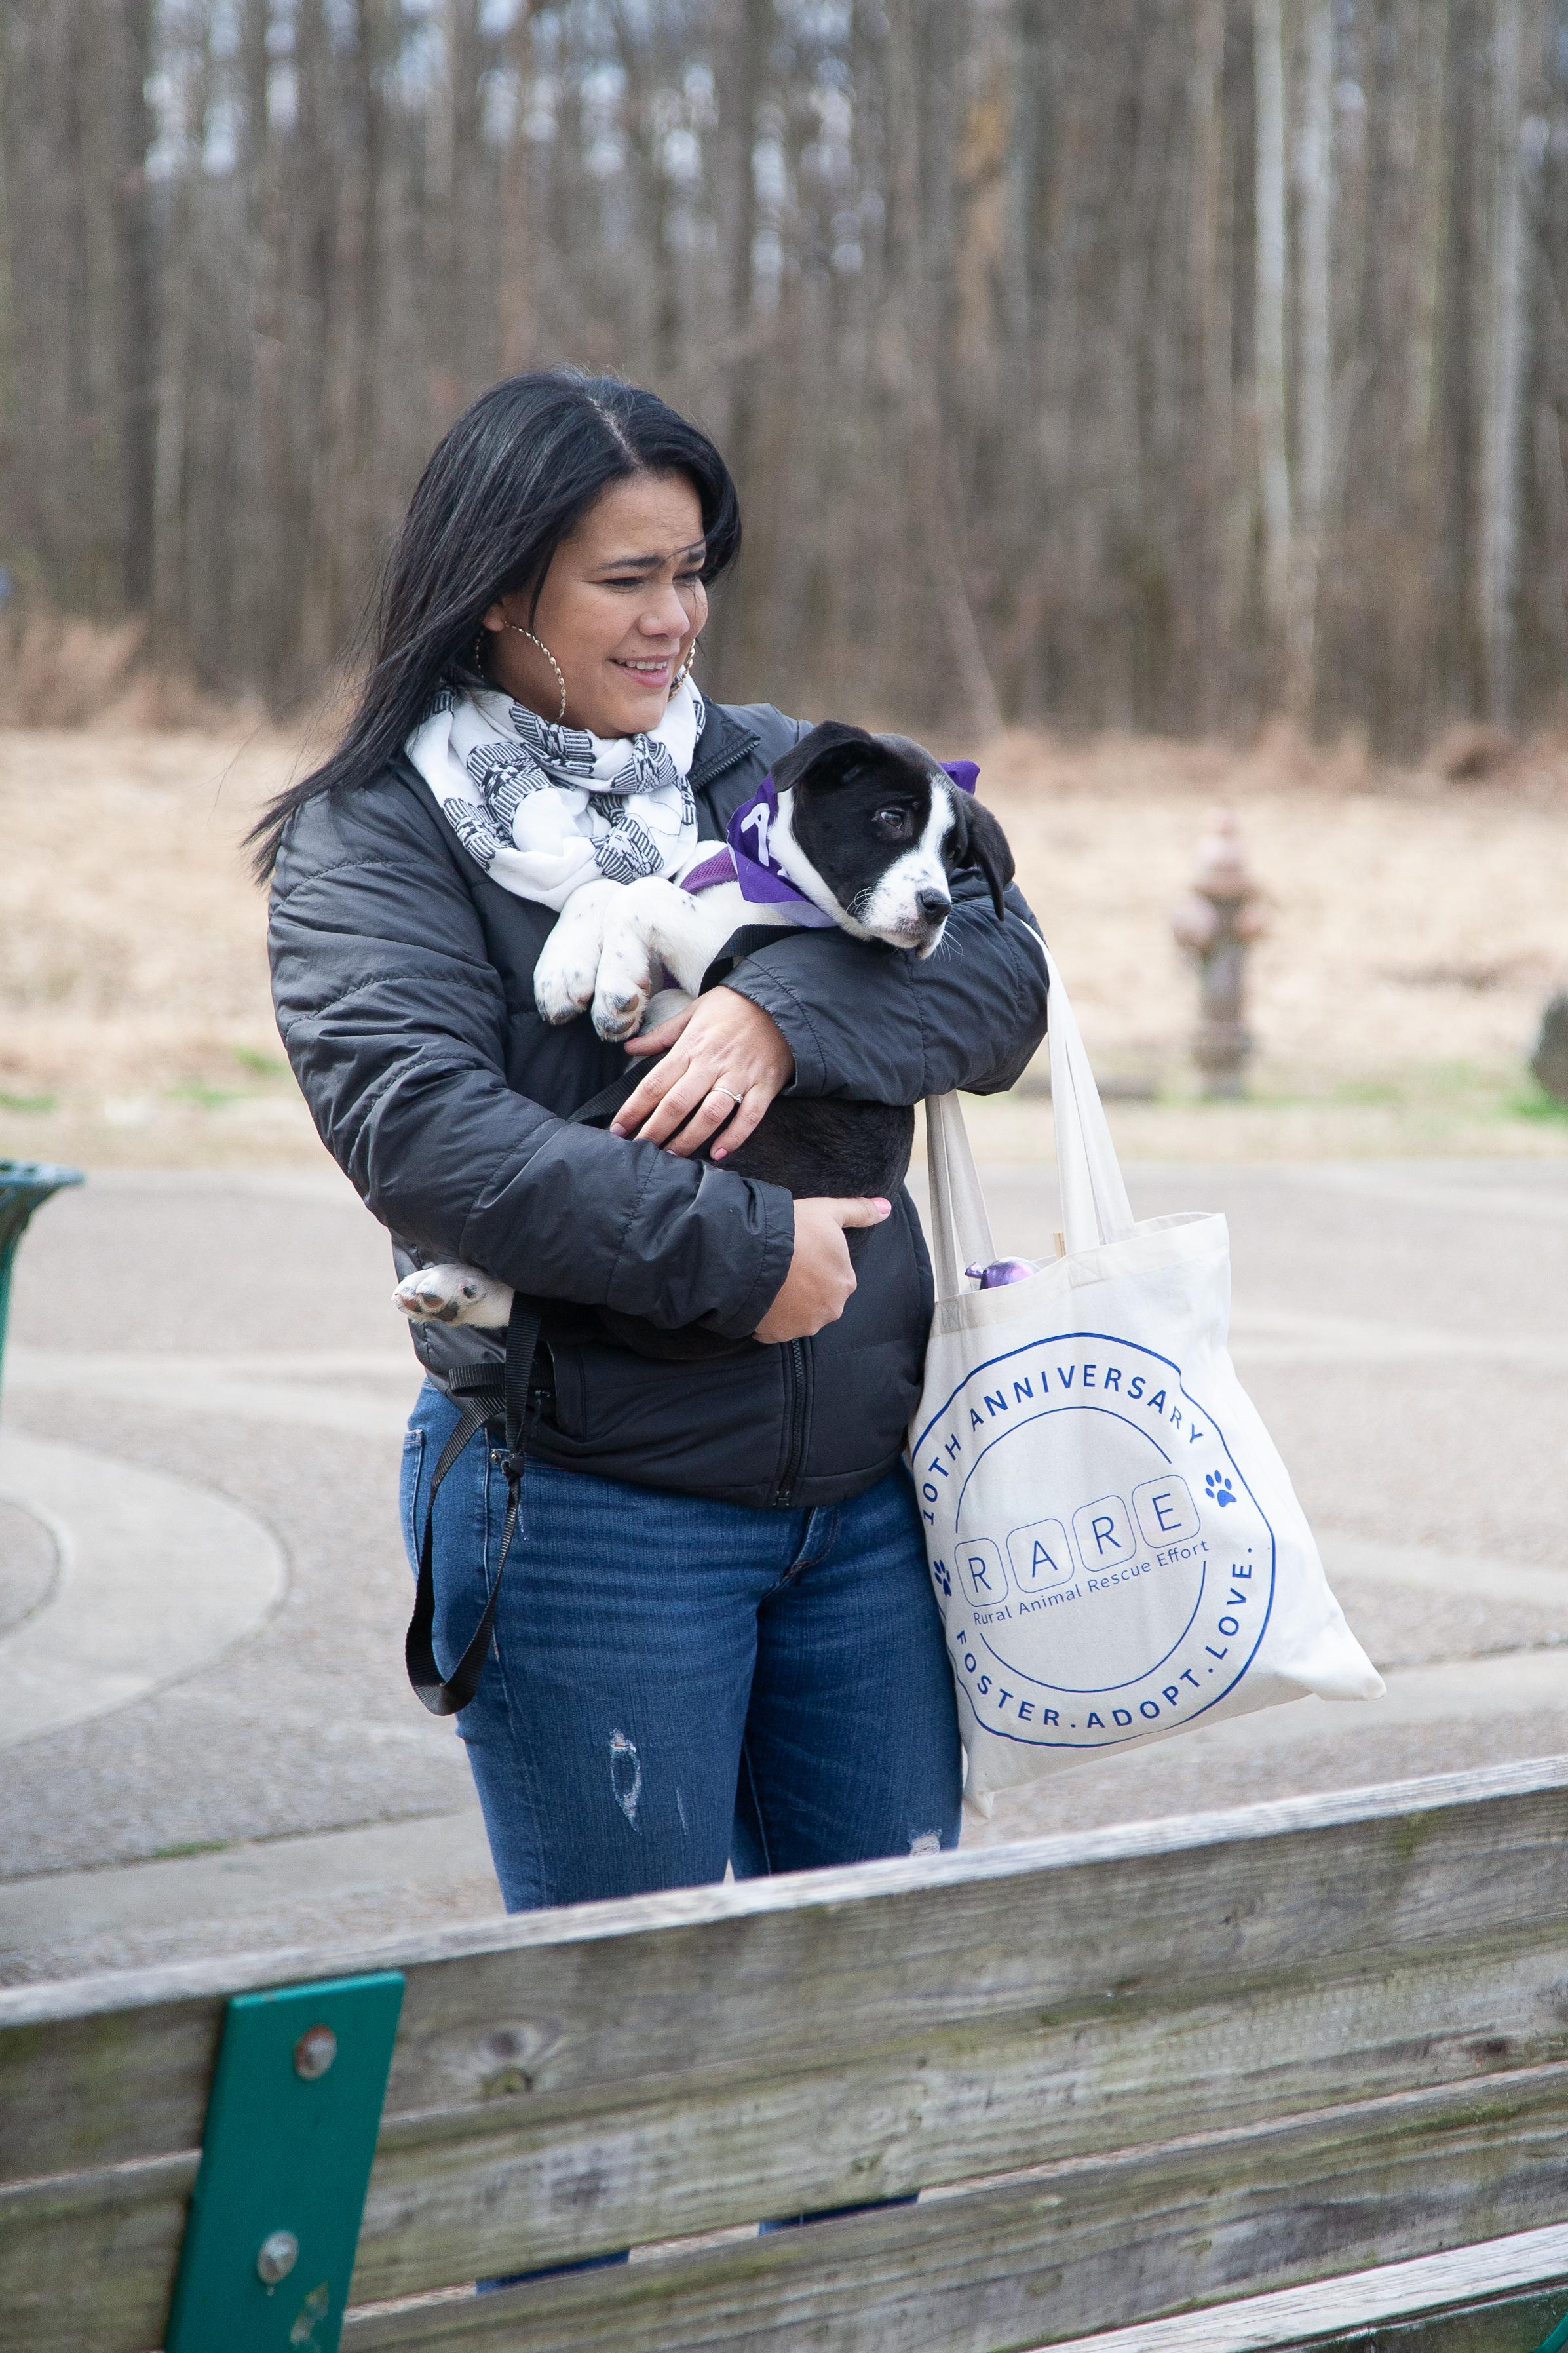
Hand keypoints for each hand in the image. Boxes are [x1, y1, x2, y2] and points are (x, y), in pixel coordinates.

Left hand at [612, 987, 793, 1158]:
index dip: (633, 1109)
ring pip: (710, 1114)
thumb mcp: (694, 1012)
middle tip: (640, 1152)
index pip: (654, 1083)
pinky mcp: (764, 1085)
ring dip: (689, 1139)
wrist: (782, 1000)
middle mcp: (712, 1063)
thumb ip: (661, 1035)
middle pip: (677, 1103)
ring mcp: (740, 1076)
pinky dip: (734, 1137)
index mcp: (691, 1046)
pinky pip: (749, 1117)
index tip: (618, 1130)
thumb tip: (629, 1048)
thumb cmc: (733, 1006)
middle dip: (655, 1131)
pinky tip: (718, 1154)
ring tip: (672, 1157)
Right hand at [753, 1196, 890, 1342]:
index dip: (815, 1264)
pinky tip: (761, 1299)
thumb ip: (860, 1211)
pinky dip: (770, 1319)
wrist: (753, 1254)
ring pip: (798, 1315)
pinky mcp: (779, 1335)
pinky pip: (776, 1329)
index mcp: (845, 1282)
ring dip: (788, 1305)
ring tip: (770, 1282)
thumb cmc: (794, 1230)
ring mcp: (805, 1325)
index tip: (800, 1253)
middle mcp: (831, 1309)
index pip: (833, 1276)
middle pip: (819, 1299)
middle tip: (784, 1268)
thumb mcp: (828, 1211)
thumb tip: (886, 1208)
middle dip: (804, 1288)